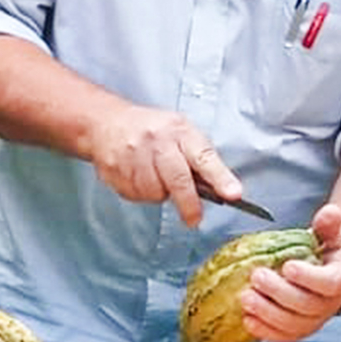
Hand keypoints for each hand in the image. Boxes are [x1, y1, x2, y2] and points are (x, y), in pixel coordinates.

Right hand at [82, 101, 238, 225]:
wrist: (106, 122)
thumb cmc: (152, 130)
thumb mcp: (181, 132)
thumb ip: (200, 158)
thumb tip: (222, 187)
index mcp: (180, 131)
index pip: (204, 156)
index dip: (220, 177)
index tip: (233, 194)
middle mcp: (157, 142)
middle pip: (178, 180)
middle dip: (189, 204)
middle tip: (194, 219)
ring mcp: (134, 156)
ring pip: (154, 192)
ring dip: (159, 193)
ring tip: (155, 178)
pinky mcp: (116, 170)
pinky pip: (135, 195)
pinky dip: (141, 193)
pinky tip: (138, 177)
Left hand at [241, 202, 340, 341]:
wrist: (324, 273)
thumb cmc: (324, 251)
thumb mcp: (328, 235)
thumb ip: (328, 224)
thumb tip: (331, 212)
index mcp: (340, 280)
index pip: (328, 284)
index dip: (308, 278)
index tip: (288, 266)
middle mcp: (329, 306)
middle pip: (306, 306)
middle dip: (278, 293)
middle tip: (257, 277)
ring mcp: (313, 322)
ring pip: (292, 325)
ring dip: (267, 313)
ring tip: (245, 298)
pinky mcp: (297, 332)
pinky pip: (282, 337)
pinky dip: (264, 331)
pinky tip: (247, 320)